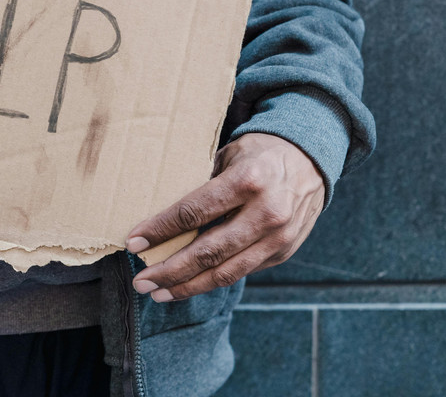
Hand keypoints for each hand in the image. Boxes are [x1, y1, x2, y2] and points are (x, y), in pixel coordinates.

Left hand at [125, 133, 323, 301]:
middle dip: (169, 271)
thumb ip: (200, 183)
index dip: (160, 230)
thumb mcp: (228, 154)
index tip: (134, 242)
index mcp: (248, 181)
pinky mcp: (283, 252)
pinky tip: (189, 284)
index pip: (193, 212)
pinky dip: (212, 281)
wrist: (312, 158)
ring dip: (188, 286)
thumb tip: (159, 215)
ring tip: (159, 292)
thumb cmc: (259, 153)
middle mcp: (267, 213)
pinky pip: (242, 272)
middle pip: (207, 252)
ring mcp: (279, 237)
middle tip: (141, 281)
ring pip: (226, 273)